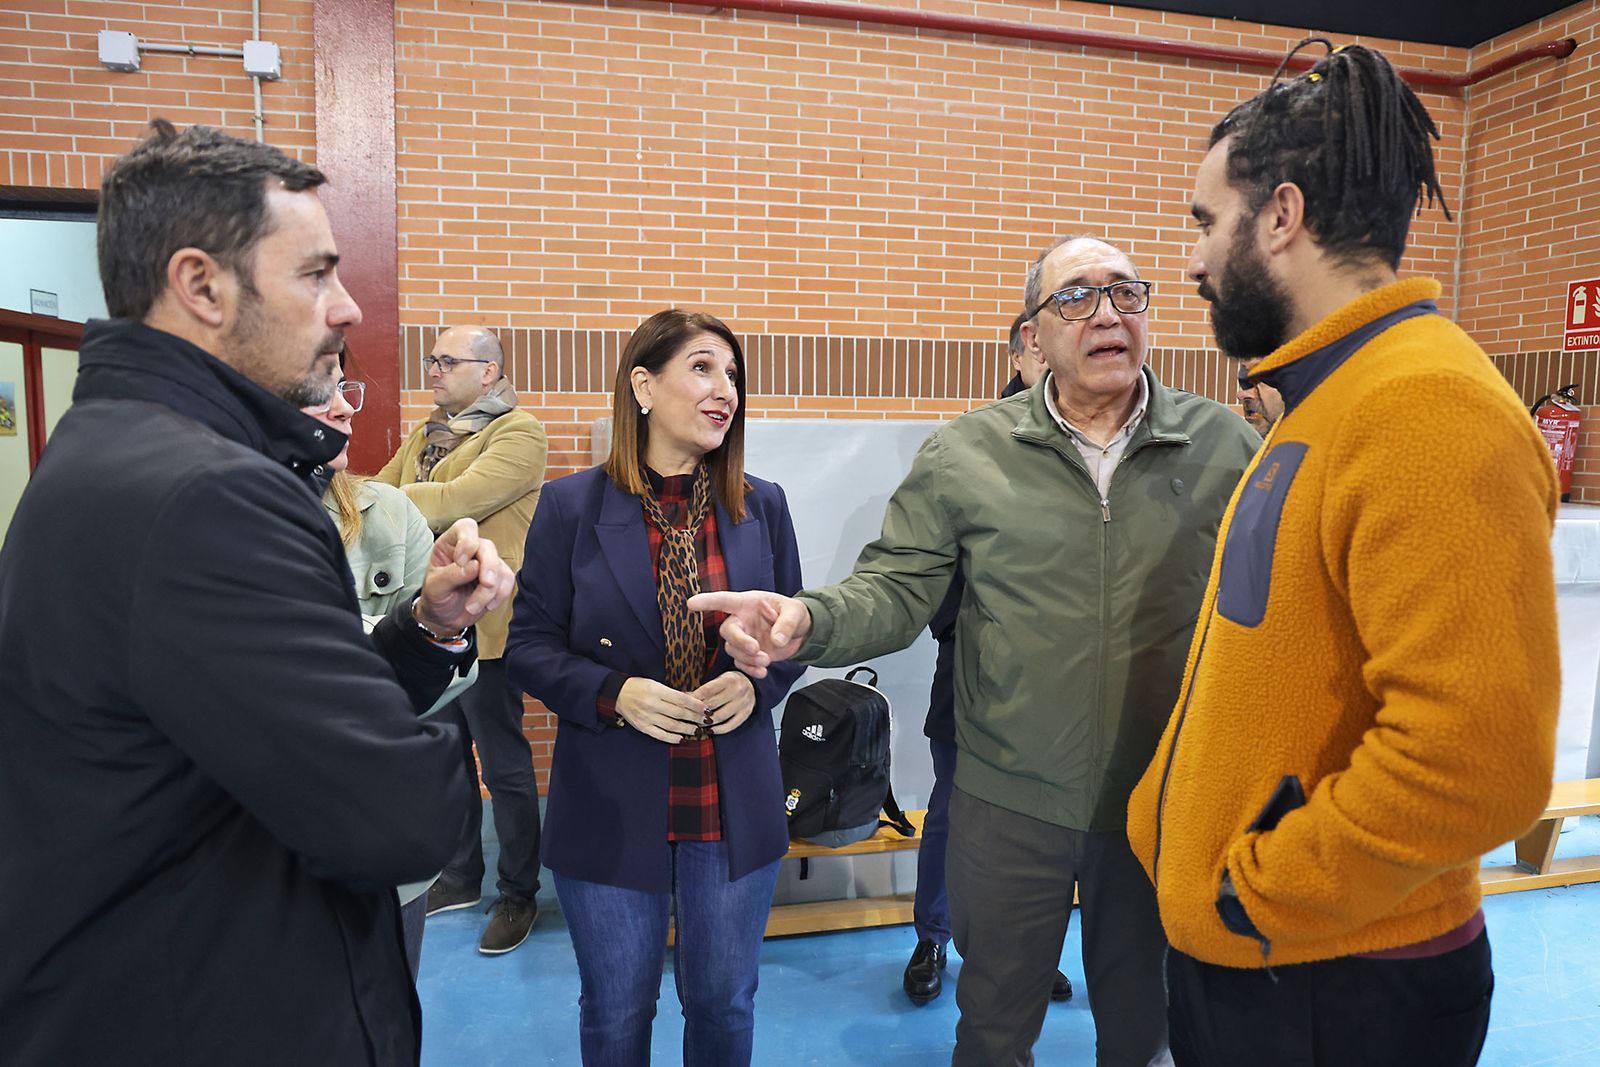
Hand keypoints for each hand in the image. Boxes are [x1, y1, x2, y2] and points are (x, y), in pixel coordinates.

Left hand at [415, 518, 515, 634]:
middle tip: (485, 585)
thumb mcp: (435, 587)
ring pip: (499, 567)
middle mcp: (471, 550)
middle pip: (488, 547)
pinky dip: (499, 595)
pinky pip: (508, 580)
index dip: (468, 541)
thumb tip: (476, 566)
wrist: (444, 618)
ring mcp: (486, 563)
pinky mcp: (498, 578)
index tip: (460, 562)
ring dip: (490, 591)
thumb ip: (453, 575)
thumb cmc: (436, 598)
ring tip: (472, 607)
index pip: (466, 528)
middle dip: (488, 568)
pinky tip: (486, 606)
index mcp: (451, 544)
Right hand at [616, 677, 707, 743]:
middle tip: (706, 720)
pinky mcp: (642, 727)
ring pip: (671, 726)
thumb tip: (693, 700)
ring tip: (697, 730)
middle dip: (694, 718)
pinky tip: (681, 738)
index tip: (706, 708)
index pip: (681, 699)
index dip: (695, 705)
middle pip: (678, 713)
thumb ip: (672, 694)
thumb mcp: (656, 684)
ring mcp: (646, 717)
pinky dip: (671, 738)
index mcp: (656, 691)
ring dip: (686, 729)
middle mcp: (651, 704)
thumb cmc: (640, 687)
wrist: (618, 694)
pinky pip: (659, 735)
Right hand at [686, 591, 810, 678]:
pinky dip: (750, 670)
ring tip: (766, 660)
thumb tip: (776, 641)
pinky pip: (741, 664)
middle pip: (727, 630)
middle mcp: (741, 620)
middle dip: (739, 641)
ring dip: (747, 658)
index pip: (724, 600)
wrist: (802, 633)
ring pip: (733, 650)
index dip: (707, 601)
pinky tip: (763, 672)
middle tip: (755, 649)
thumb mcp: (796, 613)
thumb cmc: (795, 614)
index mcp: (748, 603)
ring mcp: (744, 638)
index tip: (691, 603)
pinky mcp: (749, 654)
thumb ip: (786, 624)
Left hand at [692, 671, 756, 734]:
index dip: (694, 698)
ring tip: (697, 724)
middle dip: (698, 711)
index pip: (707, 690)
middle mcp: (738, 690)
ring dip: (707, 722)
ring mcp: (743, 703)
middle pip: (713, 704)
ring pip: (721, 716)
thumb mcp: (719, 679)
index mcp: (729, 679)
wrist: (752, 683)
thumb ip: (705, 688)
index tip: (685, 704)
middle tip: (688, 716)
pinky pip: (731, 725)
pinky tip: (711, 730)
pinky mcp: (746, 713)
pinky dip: (720, 729)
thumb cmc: (730, 682)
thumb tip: (686, 697)